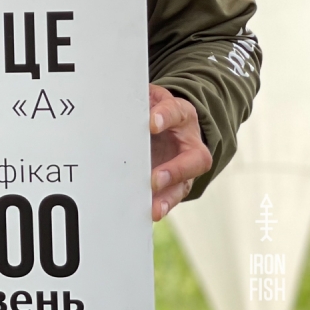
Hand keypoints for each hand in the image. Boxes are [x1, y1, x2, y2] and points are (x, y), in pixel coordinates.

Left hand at [149, 83, 211, 221]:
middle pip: (195, 159)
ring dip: (168, 197)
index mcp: (181, 114)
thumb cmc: (153, 109)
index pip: (176, 112)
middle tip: (155, 178)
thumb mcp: (147, 97)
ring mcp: (185, 166)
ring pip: (185, 184)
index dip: (166, 117)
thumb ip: (136, 98)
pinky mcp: (175, 182)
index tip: (152, 123)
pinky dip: (161, 205)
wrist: (166, 123)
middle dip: (175, 170)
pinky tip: (148, 213)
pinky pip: (172, 197)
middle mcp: (189, 143)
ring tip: (153, 208)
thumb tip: (114, 97)